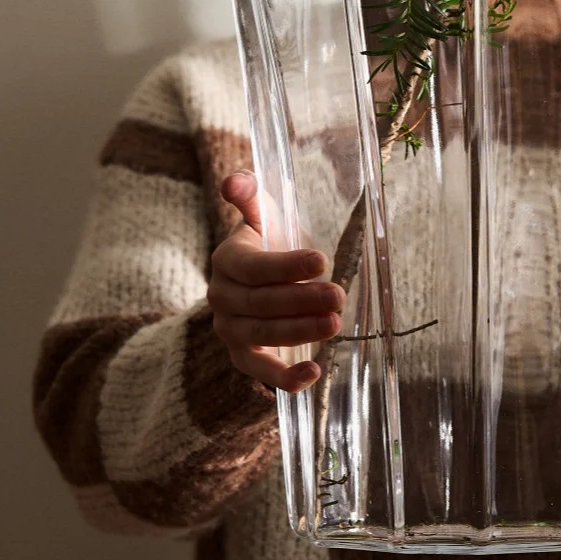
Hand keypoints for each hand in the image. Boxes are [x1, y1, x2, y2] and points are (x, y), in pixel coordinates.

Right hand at [207, 172, 344, 392]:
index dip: (286, 266)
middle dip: (301, 300)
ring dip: (300, 332)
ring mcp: (230, 330)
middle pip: (261, 303)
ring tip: (335, 323)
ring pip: (262, 335)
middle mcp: (222, 297)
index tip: (322, 261)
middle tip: (338, 295)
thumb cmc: (268, 241)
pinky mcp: (242, 356)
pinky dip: (285, 378)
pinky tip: (314, 372)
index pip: (254, 267)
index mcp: (227, 260)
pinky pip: (259, 371)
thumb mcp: (262, 214)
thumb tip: (232, 181)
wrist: (258, 276)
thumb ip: (249, 194)